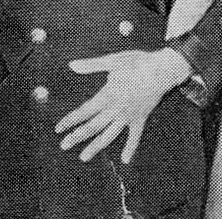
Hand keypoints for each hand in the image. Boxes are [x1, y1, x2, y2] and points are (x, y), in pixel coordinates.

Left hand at [57, 48, 192, 162]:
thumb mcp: (113, 61)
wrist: (163, 70)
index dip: (70, 120)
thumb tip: (71, 65)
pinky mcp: (140, 118)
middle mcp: (116, 109)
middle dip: (77, 136)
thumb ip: (91, 66)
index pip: (84, 111)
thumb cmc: (138, 63)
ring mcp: (128, 116)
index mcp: (107, 95)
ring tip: (83, 157)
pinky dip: (130, 148)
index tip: (58, 128)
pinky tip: (125, 160)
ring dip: (95, 147)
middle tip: (63, 145)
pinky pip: (134, 137)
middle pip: (93, 127)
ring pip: (109, 135)